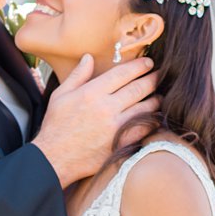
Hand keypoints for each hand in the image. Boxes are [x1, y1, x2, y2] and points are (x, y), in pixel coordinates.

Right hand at [31, 56, 159, 187]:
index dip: (139, 66)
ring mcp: (115, 127)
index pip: (123, 73)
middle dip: (152, 79)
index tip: (148, 63)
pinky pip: (143, 128)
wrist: (54, 159)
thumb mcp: (60, 96)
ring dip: (155, 100)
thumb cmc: (55, 126)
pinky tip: (154, 117)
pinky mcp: (120, 143)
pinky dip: (152, 121)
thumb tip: (89, 57)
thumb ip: (77, 75)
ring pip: (145, 108)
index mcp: (92, 93)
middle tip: (160, 75)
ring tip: (158, 96)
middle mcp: (106, 107)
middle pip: (138, 88)